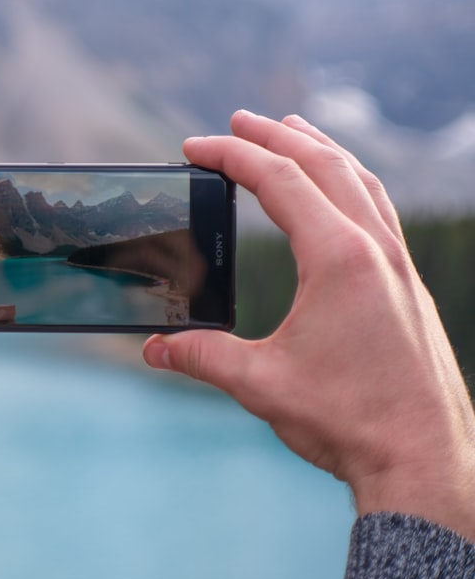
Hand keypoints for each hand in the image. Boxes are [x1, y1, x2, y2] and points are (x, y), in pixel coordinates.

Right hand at [143, 110, 474, 539]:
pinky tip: (340, 190)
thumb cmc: (348, 420)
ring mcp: (398, 263)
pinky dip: (351, 180)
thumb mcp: (260, 384)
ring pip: (359, 179)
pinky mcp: (407, 283)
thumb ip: (202, 357)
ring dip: (319, 148)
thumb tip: (153, 349)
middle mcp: (374, 248)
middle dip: (274, 135)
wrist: (424, 458)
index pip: (278, 180)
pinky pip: (378, 208)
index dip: (231, 156)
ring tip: (292, 129)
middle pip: (322, 164)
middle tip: (236, 121)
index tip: (194, 147)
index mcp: (337, 258)